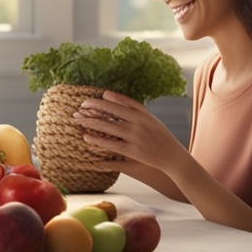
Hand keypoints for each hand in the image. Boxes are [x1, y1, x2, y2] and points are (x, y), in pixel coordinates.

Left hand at [71, 90, 187, 173]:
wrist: (173, 156)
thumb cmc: (159, 135)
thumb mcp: (149, 118)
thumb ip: (133, 107)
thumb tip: (111, 95)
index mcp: (143, 113)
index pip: (121, 101)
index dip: (105, 98)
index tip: (92, 97)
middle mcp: (139, 123)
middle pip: (111, 111)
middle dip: (93, 107)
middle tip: (80, 106)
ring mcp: (135, 137)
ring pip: (108, 127)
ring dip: (91, 122)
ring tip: (78, 120)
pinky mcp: (133, 151)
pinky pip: (111, 144)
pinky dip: (98, 140)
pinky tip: (87, 137)